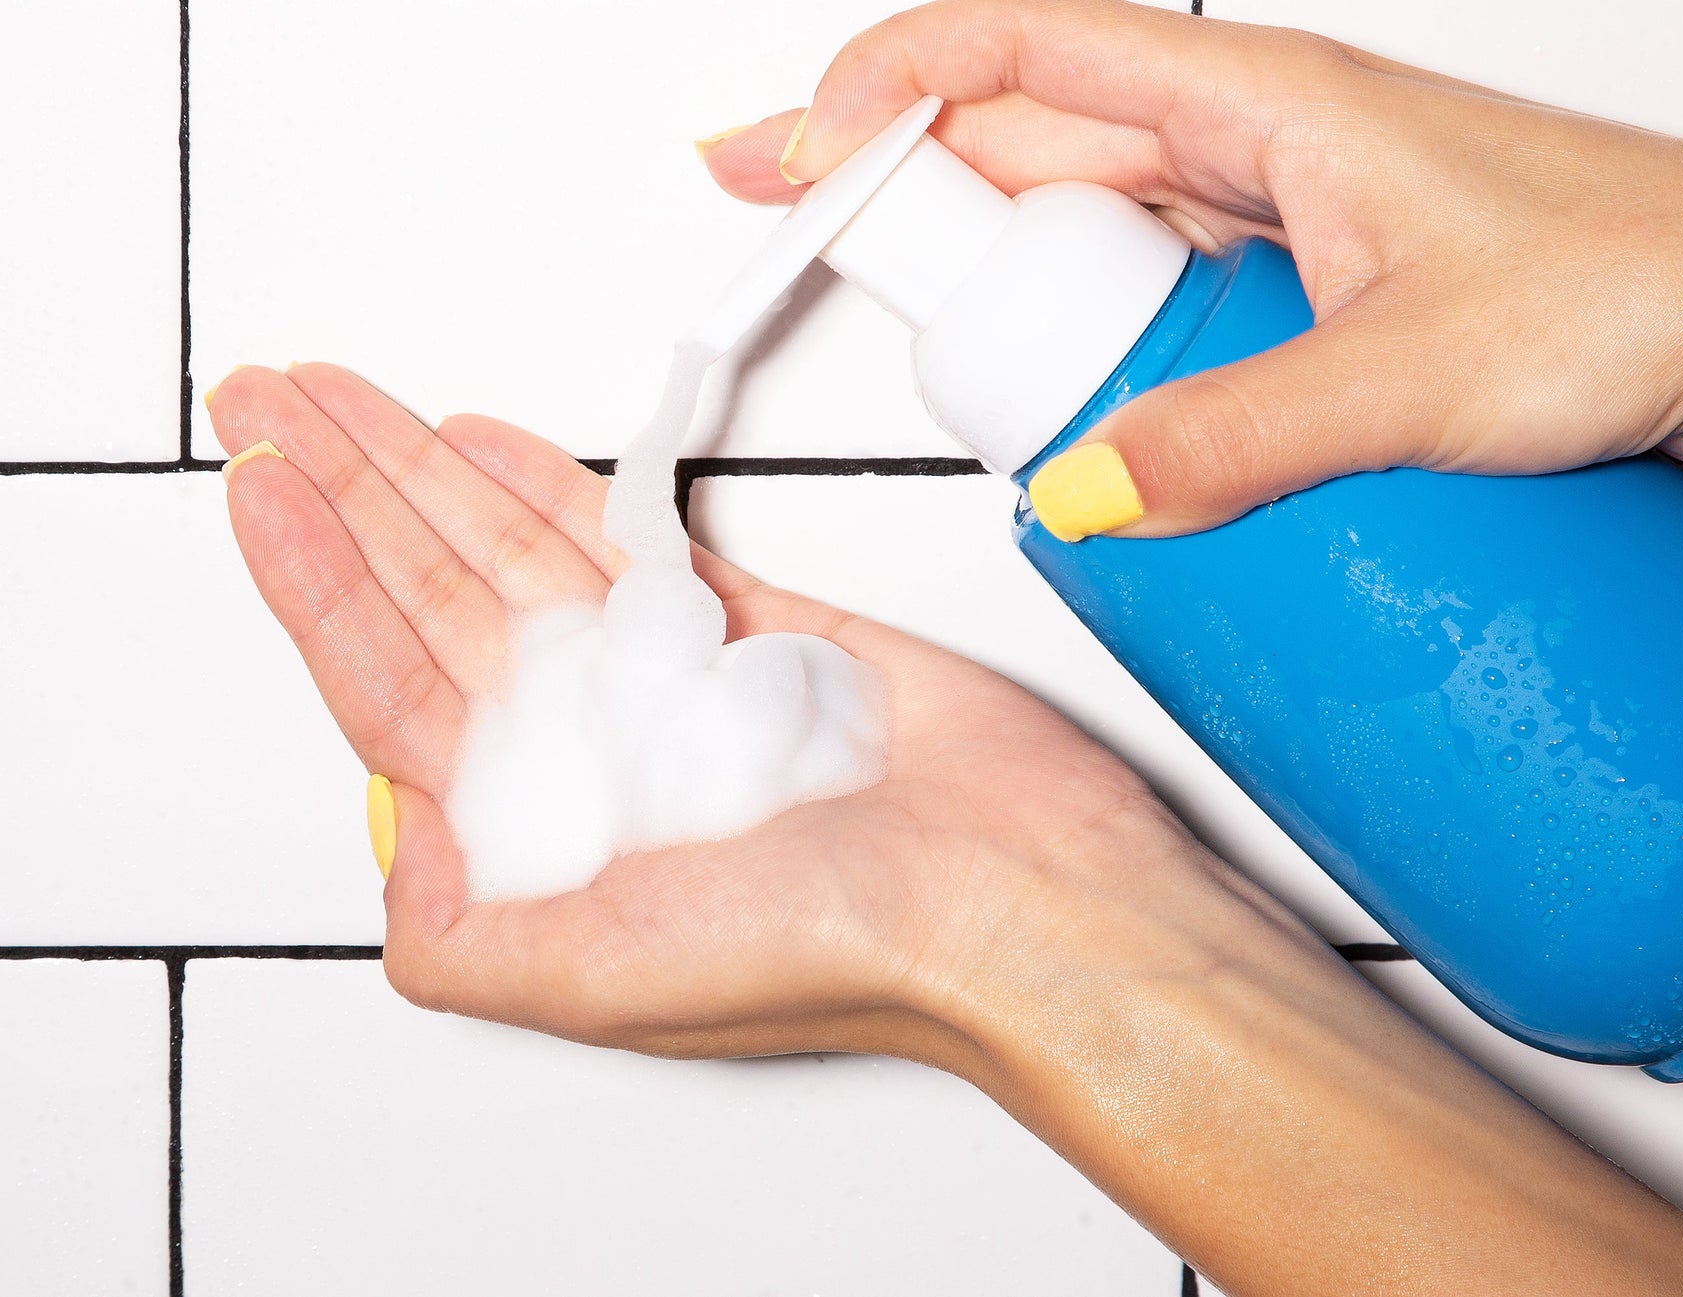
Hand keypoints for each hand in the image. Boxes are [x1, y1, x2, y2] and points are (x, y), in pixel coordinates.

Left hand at [210, 364, 1682, 1294]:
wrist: (1022, 895)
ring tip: (352, 405)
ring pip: (521, 548)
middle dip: (348, 494)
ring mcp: (673, 675)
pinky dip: (563, 489)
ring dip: (432, 473)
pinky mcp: (759, 625)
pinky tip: (497, 449)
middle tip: (274, 408)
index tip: (258, 487)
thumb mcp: (603, 980)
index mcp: (547, 825)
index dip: (313, 579)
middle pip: (436, 591)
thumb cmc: (844, 949)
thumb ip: (463, 935)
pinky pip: (635, 537)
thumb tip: (395, 860)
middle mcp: (599, 746)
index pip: (389, 678)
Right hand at [700, 0, 1682, 533]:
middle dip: (902, 187)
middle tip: (799, 256)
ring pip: (1099, 230)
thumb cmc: (1653, 278)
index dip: (887, 86)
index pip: (1026, 50)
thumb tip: (1091, 490)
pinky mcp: (1324, 303)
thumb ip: (1242, 437)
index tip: (791, 155)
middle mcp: (1270, 151)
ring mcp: (1292, 227)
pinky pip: (1172, 305)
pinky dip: (1105, 346)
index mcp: (1270, 105)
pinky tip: (1092, 412)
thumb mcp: (1416, 377)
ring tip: (926, 354)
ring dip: (1005, 280)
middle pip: (1035, 140)